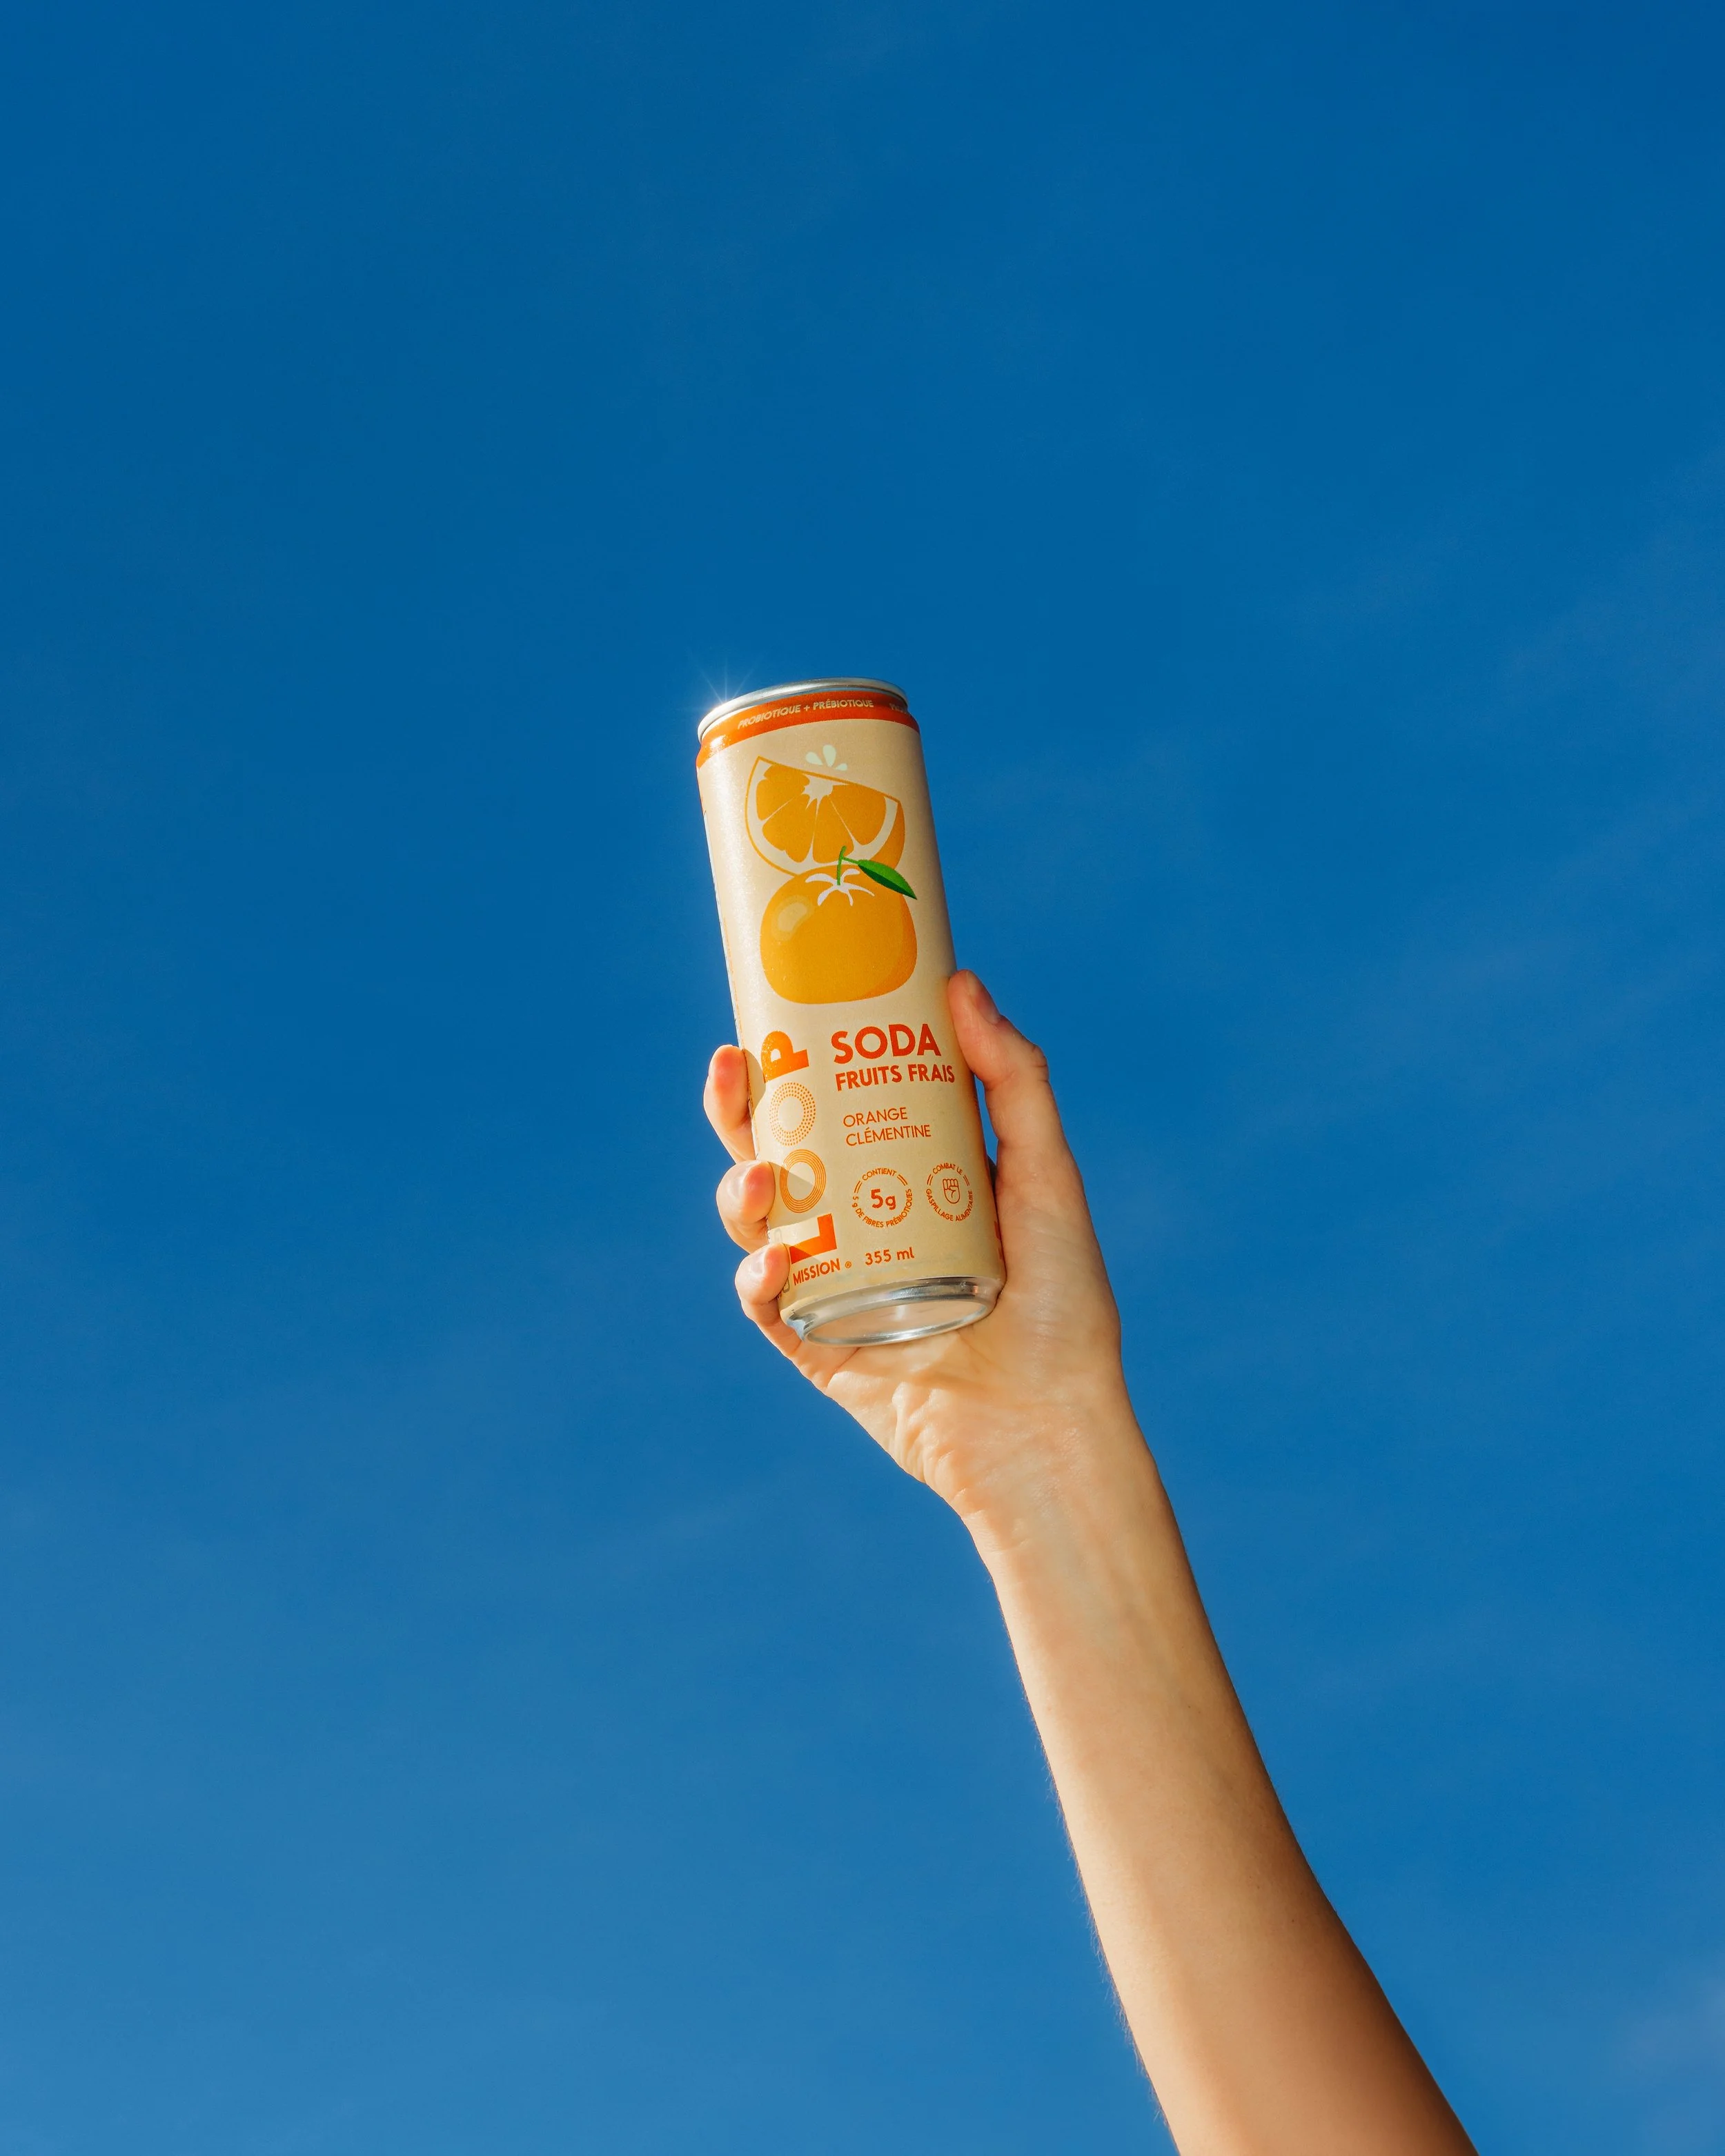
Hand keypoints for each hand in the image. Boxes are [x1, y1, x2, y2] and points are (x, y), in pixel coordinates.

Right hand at [704, 970, 1135, 1527]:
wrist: (1050, 1427)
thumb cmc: (1064, 1305)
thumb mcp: (1048, 1178)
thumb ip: (1015, 1080)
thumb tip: (962, 982)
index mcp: (909, 1180)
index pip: (838, 1106)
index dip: (798, 1061)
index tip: (775, 1010)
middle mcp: (863, 1228)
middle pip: (780, 1155)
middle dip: (741, 1111)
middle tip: (731, 1068)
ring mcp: (835, 1288)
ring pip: (759, 1225)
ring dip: (742, 1191)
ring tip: (764, 1178)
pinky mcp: (819, 1349)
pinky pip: (768, 1307)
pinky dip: (760, 1280)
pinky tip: (774, 1264)